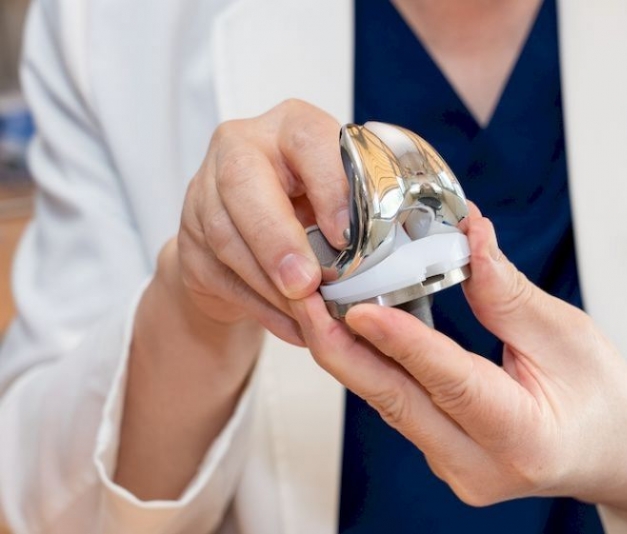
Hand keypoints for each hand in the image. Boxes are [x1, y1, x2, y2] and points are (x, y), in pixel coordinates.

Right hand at [171, 99, 349, 344]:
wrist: (257, 231)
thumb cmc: (313, 206)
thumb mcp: (343, 195)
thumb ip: (360, 213)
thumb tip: (389, 262)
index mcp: (291, 126)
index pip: (306, 139)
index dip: (327, 186)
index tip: (346, 235)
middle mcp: (240, 147)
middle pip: (242, 182)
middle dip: (277, 239)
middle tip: (306, 283)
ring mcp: (205, 192)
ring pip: (227, 236)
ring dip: (270, 285)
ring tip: (307, 315)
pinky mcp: (190, 240)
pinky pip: (222, 277)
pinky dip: (263, 308)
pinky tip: (294, 327)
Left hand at [292, 205, 626, 532]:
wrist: (614, 456)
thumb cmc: (604, 400)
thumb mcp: (568, 336)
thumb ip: (508, 293)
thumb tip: (467, 235)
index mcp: (521, 437)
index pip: (449, 382)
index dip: (401, 342)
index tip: (358, 308)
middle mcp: (478, 465)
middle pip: (397, 401)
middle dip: (343, 348)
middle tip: (304, 299)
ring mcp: (455, 468)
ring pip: (389, 404)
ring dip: (352, 354)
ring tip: (319, 305)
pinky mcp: (443, 458)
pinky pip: (398, 408)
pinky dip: (376, 367)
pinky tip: (355, 333)